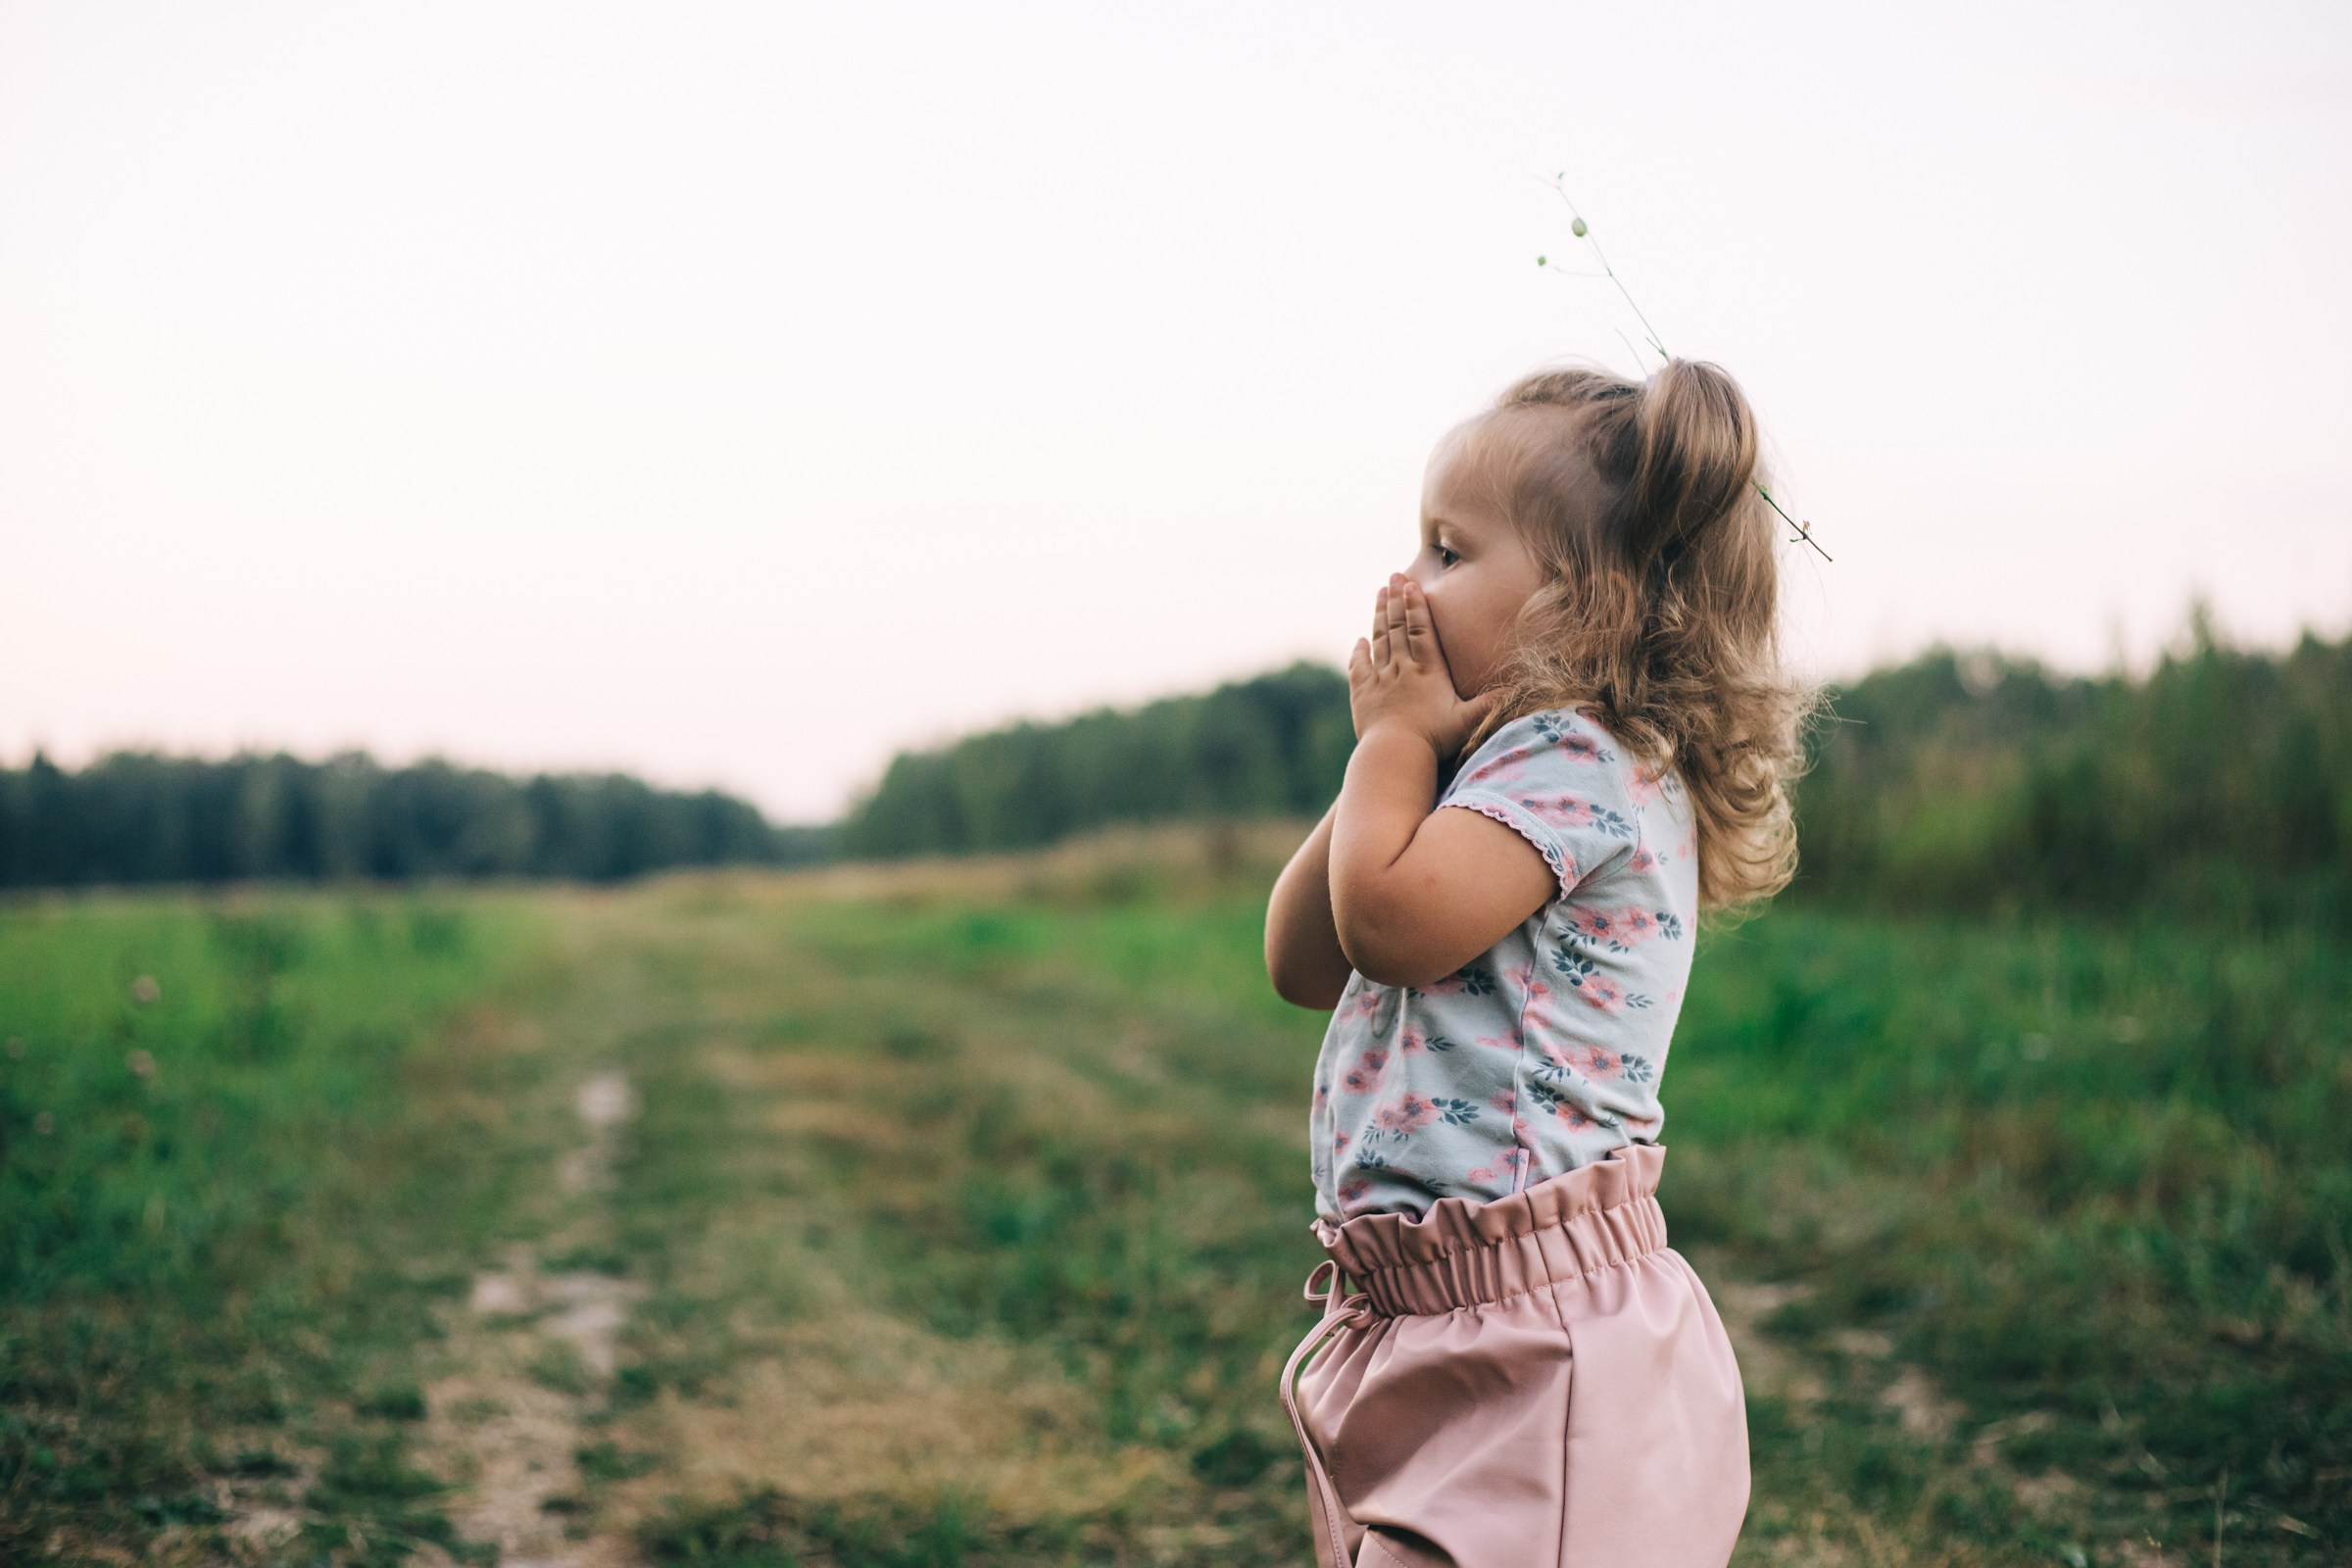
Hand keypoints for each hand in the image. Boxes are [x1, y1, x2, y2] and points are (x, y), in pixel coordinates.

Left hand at [1347, 574, 1497, 759]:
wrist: (1394, 754)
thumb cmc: (1434, 739)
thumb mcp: (1467, 720)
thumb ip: (1490, 703)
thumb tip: (1518, 689)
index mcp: (1427, 670)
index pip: (1420, 629)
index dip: (1415, 605)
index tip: (1410, 584)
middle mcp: (1402, 668)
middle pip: (1397, 627)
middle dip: (1396, 599)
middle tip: (1393, 577)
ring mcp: (1379, 679)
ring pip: (1379, 640)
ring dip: (1379, 615)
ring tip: (1380, 593)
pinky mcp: (1362, 694)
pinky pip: (1359, 666)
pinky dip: (1359, 651)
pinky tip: (1360, 641)